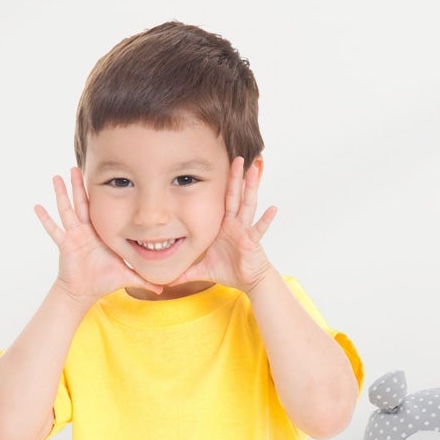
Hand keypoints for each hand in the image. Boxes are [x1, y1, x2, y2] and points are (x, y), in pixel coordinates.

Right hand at [35, 165, 155, 301]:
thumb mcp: (127, 274)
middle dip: (78, 185)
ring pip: (67, 210)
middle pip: (82, 203)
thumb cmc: (102, 281)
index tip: (101, 175)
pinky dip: (45, 219)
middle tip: (76, 166)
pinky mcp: (65, 245)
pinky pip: (54, 230)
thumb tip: (163, 288)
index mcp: (100, 232)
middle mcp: (86, 231)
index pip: (100, 208)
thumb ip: (144, 277)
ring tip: (56, 177)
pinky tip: (37, 206)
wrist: (84, 293)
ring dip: (62, 194)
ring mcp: (74, 236)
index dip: (99, 193)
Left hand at [168, 157, 276, 292]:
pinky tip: (273, 208)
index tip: (219, 167)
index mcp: (223, 226)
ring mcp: (245, 231)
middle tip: (237, 158)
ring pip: (248, 206)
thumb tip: (166, 280)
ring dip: (251, 188)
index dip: (222, 185)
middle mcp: (235, 224)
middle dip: (236, 178)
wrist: (247, 281)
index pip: (222, 202)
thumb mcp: (202, 269)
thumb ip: (185, 271)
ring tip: (255, 170)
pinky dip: (266, 220)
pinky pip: (259, 230)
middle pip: (235, 197)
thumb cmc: (228, 270)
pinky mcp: (252, 242)